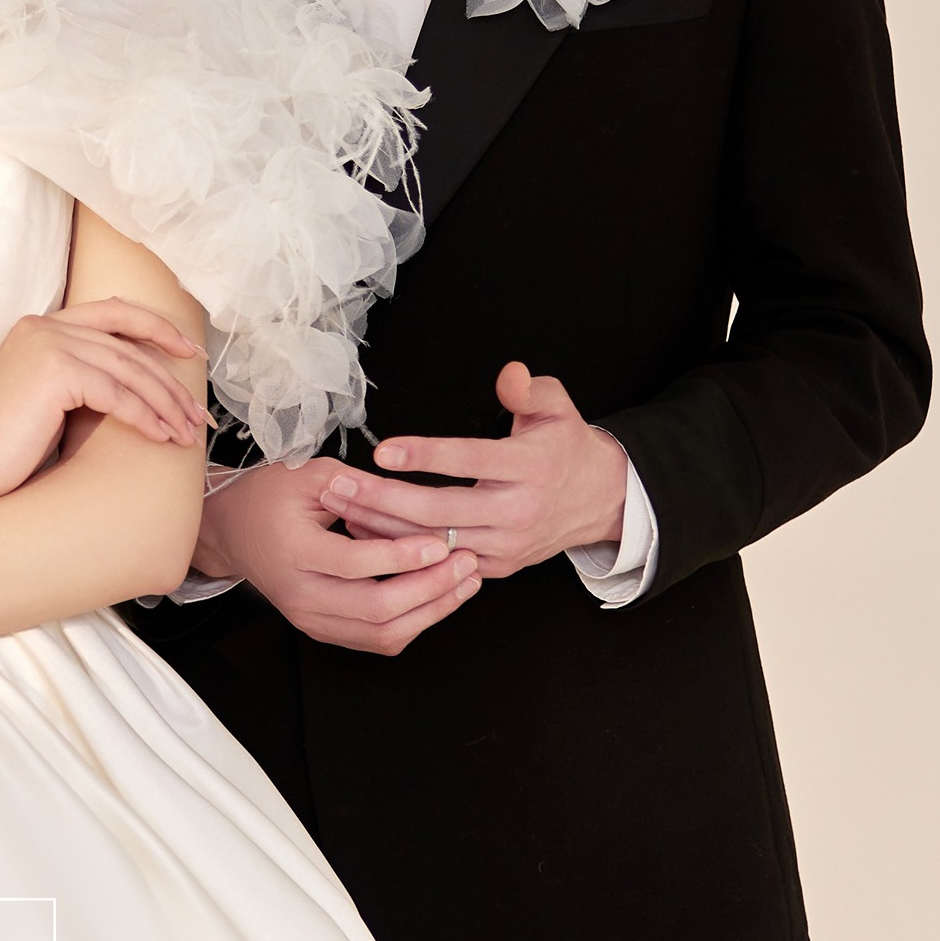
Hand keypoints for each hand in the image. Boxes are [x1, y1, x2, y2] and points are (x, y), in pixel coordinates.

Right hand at [0, 299, 207, 498]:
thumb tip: (140, 382)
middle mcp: (46, 325)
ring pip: (129, 370)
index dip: (158, 328)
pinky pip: (117, 394)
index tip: (190, 353)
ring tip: (186, 433)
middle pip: (129, 346)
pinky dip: (145, 417)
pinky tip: (162, 437)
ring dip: (165, 404)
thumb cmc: (5, 443)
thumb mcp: (49, 397)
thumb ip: (82, 375)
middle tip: (197, 414)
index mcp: (42, 324)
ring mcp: (49, 343)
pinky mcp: (55, 371)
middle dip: (170, 381)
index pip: (115, 311)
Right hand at [195, 458, 482, 654]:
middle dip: (430, 588)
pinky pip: (374, 640)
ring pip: (381, 633)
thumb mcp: (309, 474)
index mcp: (294, 552)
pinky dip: (412, 623)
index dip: (403, 555)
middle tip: (466, 563)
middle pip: (376, 608)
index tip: (440, 540)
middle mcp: (300, 594)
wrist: (232, 531)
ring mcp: (310, 618)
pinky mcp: (322, 628)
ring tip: (465, 583)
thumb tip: (411, 496)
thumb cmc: (268, 496)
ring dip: (430, 611)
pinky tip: (439, 598)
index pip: (356, 564)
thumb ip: (358, 486)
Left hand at [314, 362, 628, 580]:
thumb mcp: (557, 406)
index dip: (425, 455)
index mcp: (531, 466)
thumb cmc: (566, 446)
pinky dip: (401, 547)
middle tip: (338, 483)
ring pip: (433, 540)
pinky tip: (365, 529)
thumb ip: (528, 389)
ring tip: (339, 504)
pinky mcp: (496, 566)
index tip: (383, 449)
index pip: (470, 459)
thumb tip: (507, 375)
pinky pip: (440, 560)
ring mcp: (506, 545)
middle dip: (382, 499)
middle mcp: (517, 511)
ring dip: (381, 525)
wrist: (601, 501)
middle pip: (439, 510)